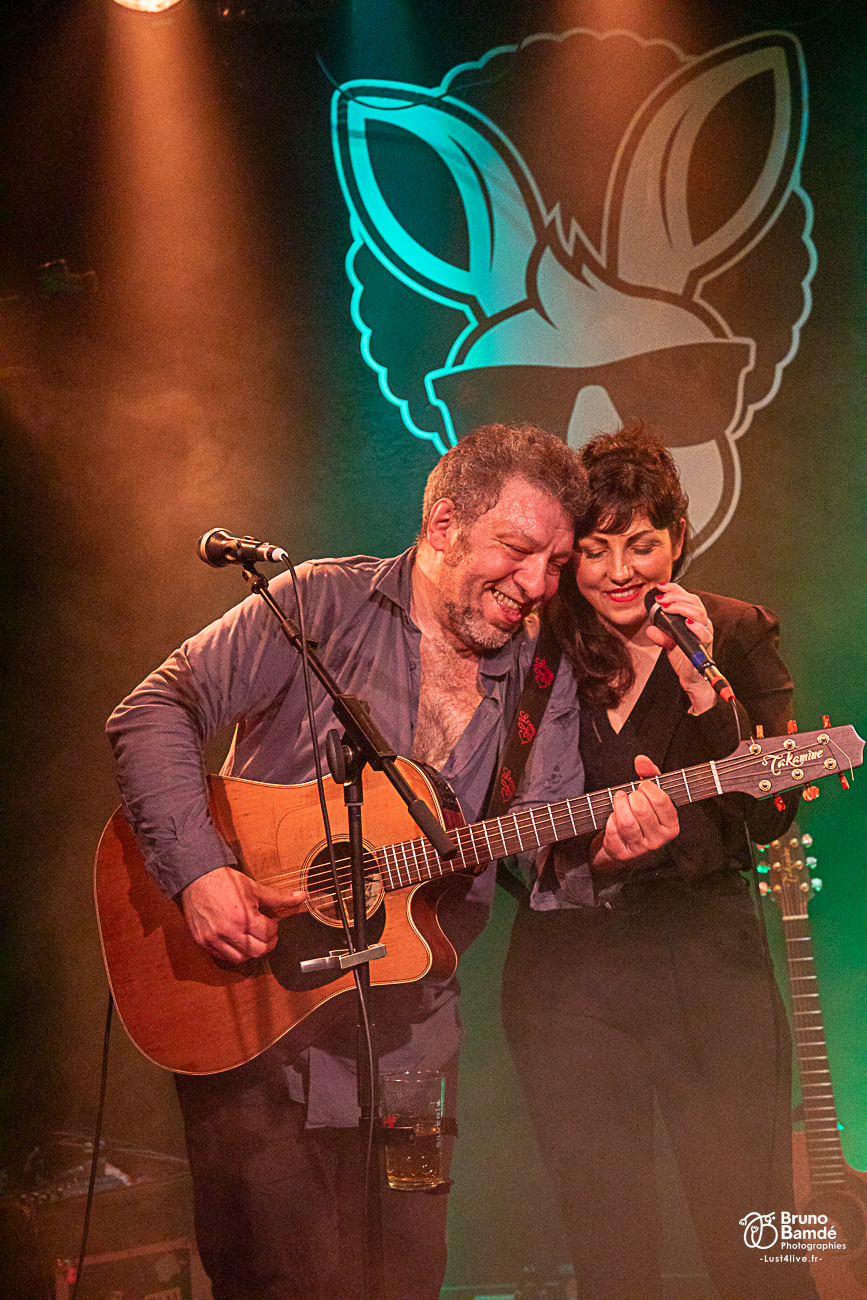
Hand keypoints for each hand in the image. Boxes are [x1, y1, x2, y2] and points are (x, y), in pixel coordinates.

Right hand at [181, 866, 305, 963]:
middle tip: (267, 936)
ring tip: (252, 939)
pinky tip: (236, 941)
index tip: (271, 924)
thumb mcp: (255, 887)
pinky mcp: (202, 941)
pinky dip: (232, 952)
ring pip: (240, 958)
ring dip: (250, 951)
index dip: (274, 929)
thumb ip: (279, 897)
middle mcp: (228, 931)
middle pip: (257, 951)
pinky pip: (222, 957)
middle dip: (267, 944)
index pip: (268, 934)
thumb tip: (302, 897)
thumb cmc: (225, 881)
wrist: (197, 877)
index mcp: (243, 917)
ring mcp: (213, 938)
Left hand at [591, 754, 678, 873]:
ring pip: (626, 822)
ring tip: (619, 799)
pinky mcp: (623, 854)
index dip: (648, 787)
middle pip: (642, 809)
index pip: (661, 801)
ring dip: (619, 805)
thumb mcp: (650, 795)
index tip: (642, 784)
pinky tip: (613, 816)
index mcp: (671, 826)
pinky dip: (610, 820)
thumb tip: (641, 760)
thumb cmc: (643, 814)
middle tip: (629, 794)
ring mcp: (641, 849)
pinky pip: (613, 832)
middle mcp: (659, 840)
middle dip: (632, 796)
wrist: (627, 843)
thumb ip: (649, 775)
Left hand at [644, 582, 716, 713]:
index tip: (660, 586)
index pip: (688, 597)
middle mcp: (702, 623)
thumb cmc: (683, 657)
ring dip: (681, 607)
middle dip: (675, 597)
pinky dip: (696, 626)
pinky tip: (686, 622)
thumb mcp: (668, 642)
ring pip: (699, 612)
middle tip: (660, 599)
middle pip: (694, 601)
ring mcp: (705, 633)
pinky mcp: (705, 645)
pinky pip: (705, 633)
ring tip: (667, 607)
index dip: (675, 589)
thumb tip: (650, 628)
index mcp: (694, 618)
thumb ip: (661, 633)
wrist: (691, 677)